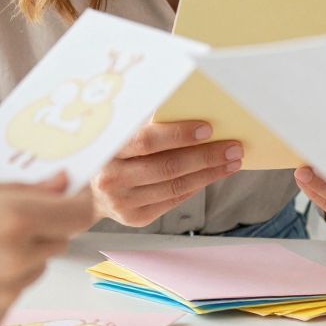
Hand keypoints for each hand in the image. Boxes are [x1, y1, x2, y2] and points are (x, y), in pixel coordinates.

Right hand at [0, 179, 95, 325]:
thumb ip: (20, 189)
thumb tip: (63, 184)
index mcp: (13, 216)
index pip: (78, 214)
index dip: (76, 206)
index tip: (68, 200)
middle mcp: (17, 257)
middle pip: (58, 241)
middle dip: (41, 230)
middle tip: (0, 223)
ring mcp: (6, 292)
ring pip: (35, 268)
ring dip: (18, 258)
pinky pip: (12, 294)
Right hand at [90, 121, 242, 226]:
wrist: (92, 189)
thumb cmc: (116, 152)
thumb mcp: (122, 132)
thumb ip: (148, 122)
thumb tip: (193, 108)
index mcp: (108, 149)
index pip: (146, 141)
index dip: (179, 135)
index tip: (208, 128)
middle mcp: (112, 178)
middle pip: (167, 167)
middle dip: (205, 156)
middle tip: (233, 147)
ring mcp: (123, 202)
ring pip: (175, 186)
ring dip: (209, 173)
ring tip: (231, 161)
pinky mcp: (135, 217)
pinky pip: (173, 200)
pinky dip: (196, 185)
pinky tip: (213, 175)